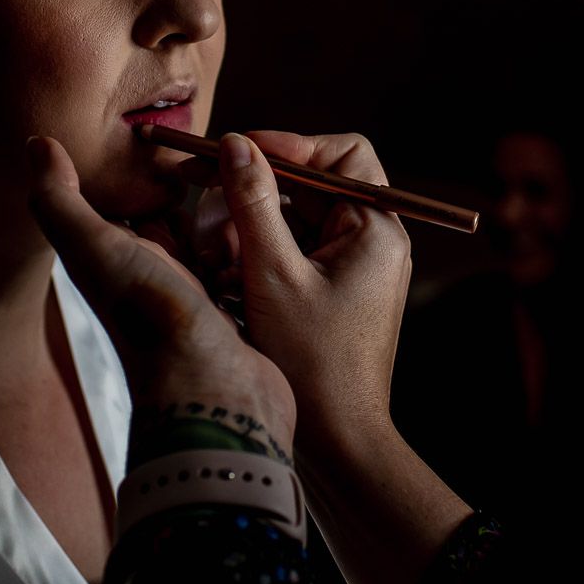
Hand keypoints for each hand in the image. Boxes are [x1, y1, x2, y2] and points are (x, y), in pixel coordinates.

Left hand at [25, 135, 294, 461]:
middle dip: (196, 183)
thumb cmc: (154, 323)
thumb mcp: (99, 251)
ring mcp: (198, 295)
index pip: (129, 198)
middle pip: (176, 214)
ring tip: (255, 177)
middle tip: (226, 146)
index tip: (164, 127)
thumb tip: (36, 142)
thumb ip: (63, 201)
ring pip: (215, 235)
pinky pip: (246, 262)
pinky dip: (255, 243)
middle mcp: (154, 274)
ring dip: (232, 210)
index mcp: (118, 257)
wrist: (215, 397)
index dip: (143, 163)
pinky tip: (274, 221)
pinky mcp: (238, 310)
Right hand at [183, 131, 412, 455]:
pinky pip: (291, 251)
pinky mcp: (331, 290)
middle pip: (313, 183)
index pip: (341, 154)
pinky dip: (257, 256)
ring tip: (214, 248)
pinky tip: (225, 276)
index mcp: (377, 228)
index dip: (288, 145)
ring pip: (295, 217)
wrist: (337, 439)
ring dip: (250, 225)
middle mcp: (373, 240)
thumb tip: (236, 144)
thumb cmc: (313, 363)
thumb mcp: (273, 274)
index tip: (237, 151)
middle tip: (206, 188)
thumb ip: (253, 203)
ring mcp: (353, 266)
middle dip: (257, 188)